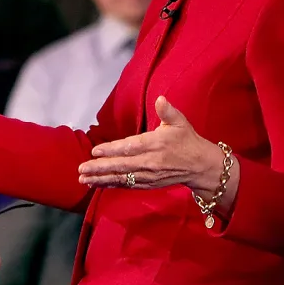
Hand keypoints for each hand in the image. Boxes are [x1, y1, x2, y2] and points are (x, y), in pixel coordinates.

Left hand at [77, 96, 222, 193]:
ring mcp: (149, 176)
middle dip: (100, 168)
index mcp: (155, 144)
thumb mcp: (180, 122)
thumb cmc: (187, 140)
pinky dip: (112, 185)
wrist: (201, 166)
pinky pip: (128, 185)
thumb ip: (168, 111)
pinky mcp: (149, 184)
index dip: (111, 150)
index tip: (94, 151)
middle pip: (121, 166)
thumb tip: (160, 99)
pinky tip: (98, 184)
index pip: (130, 148)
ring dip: (102, 179)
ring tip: (84, 179)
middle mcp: (150, 162)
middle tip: (81, 169)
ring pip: (122, 178)